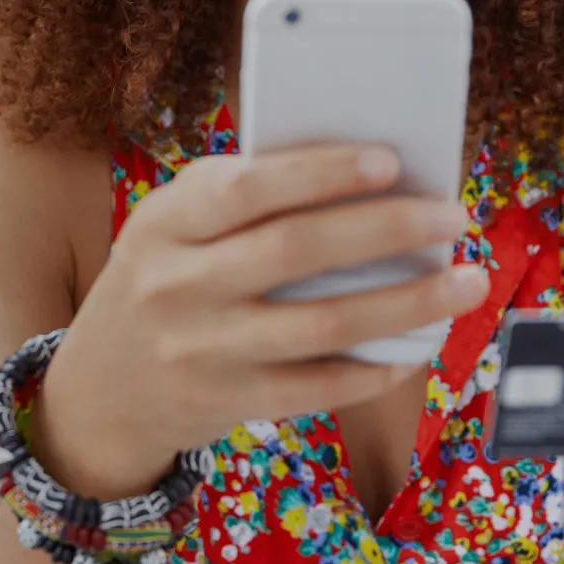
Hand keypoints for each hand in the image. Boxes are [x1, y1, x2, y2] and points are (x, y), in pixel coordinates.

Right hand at [34, 144, 486, 497]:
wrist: (97, 390)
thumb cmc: (161, 283)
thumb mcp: (171, 228)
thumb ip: (241, 201)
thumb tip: (366, 177)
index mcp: (165, 223)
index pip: (247, 188)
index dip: (321, 172)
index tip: (390, 160)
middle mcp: (177, 285)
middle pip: (297, 250)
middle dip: (387, 229)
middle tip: (453, 217)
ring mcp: (201, 350)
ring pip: (323, 324)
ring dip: (408, 302)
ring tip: (466, 281)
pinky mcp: (226, 403)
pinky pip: (318, 386)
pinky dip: (375, 366)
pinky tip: (417, 346)